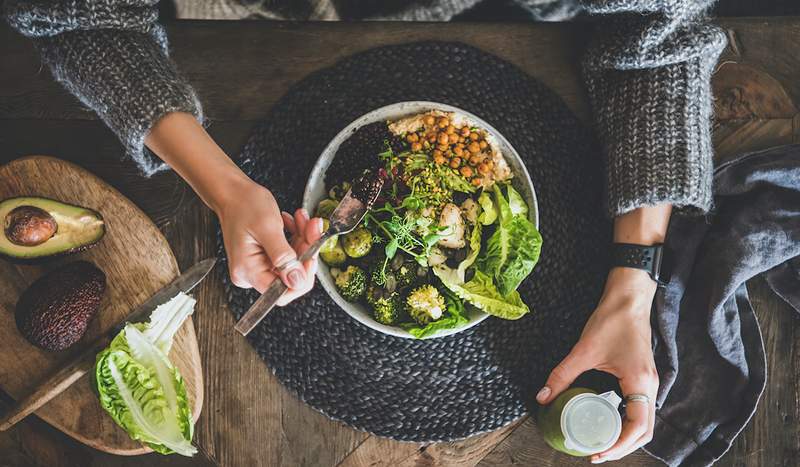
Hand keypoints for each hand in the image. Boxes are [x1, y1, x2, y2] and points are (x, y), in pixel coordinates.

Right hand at [217, 178, 322, 305]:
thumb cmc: (244, 204)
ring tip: (303, 220)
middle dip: (306, 251)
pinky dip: (296, 237)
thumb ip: (283, 257)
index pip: (281, 293)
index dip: (301, 277)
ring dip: (303, 240)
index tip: (312, 256)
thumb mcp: (267, 228)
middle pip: (291, 276)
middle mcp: (251, 273)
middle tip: (312, 228)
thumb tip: (296, 281)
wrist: (234, 192)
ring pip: (294, 263)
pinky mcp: (266, 257)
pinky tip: (294, 222)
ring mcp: (259, 265)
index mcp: (248, 271)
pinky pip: (290, 254)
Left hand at [536, 268, 658, 462]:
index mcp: (639, 383)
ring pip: (645, 421)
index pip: (637, 428)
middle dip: (623, 447)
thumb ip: (562, 374)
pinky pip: (640, 408)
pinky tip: (607, 420)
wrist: (629, 298)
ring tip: (602, 442)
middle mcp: (650, 386)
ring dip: (626, 436)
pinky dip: (627, 421)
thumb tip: (543, 396)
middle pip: (645, 432)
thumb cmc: (612, 320)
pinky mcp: (643, 376)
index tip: (598, 453)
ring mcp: (649, 382)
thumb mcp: (584, 350)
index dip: (619, 446)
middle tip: (598, 453)